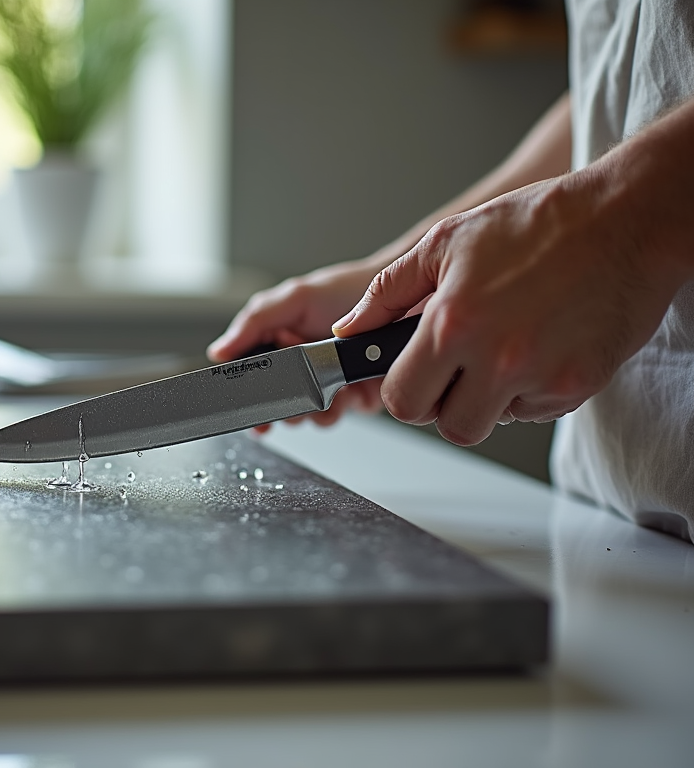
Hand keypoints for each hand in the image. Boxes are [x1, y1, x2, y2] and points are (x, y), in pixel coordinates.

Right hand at [208, 260, 390, 429]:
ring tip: (324, 392)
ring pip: (303, 417)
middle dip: (282, 407)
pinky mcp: (350, 398)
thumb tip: (218, 351)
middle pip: (275, 403)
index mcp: (277, 340)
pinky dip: (336, 411)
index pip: (250, 375)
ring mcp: (324, 383)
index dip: (247, 395)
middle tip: (291, 399)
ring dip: (310, 411)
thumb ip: (254, 322)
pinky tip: (344, 394)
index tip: (247, 409)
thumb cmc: (350, 291)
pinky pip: (333, 418)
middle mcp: (298, 364)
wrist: (402, 302)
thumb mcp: (295, 298)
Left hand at [332, 172, 681, 445]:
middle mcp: (496, 357)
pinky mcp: (578, 385)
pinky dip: (530, 391)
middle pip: (447, 424)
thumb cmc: (537, 224)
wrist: (625, 219)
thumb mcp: (445, 243)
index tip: (412, 374)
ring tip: (498, 353)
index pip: (402, 399)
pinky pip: (536, 411)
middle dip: (443, 401)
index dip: (403, 389)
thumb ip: (388, 293)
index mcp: (453, 324)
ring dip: (487, 400)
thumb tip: (351, 329)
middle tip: (457, 366)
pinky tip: (537, 347)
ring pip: (492, 423)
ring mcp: (541, 376)